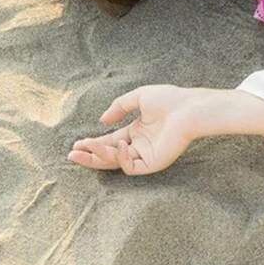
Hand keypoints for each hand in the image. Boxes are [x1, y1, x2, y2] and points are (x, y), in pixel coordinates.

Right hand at [67, 84, 199, 175]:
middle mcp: (140, 146)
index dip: (93, 143)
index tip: (77, 142)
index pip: (110, 141)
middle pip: (109, 155)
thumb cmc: (170, 100)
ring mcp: (146, 156)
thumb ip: (119, 107)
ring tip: (84, 149)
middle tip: (72, 154)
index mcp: (137, 132)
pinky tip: (119, 144)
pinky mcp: (153, 163)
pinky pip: (130, 167)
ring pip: (115, 162)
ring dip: (98, 156)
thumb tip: (102, 121)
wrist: (190, 108)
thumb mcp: (139, 97)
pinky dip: (120, 158)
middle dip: (90, 155)